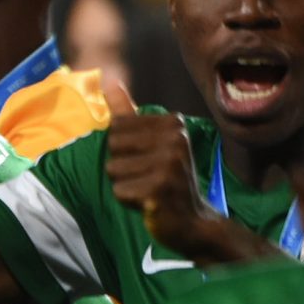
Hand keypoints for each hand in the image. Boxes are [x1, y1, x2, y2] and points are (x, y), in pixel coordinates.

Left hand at [106, 112, 213, 256]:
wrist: (194, 222)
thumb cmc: (167, 179)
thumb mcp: (152, 143)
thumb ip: (128, 113)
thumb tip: (109, 81)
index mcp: (173, 123)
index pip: (117, 126)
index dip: (124, 149)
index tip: (148, 160)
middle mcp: (175, 139)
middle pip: (112, 145)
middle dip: (122, 166)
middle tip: (148, 177)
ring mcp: (169, 164)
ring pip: (112, 169)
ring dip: (125, 185)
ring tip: (149, 190)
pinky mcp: (159, 189)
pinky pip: (119, 191)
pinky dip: (129, 201)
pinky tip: (150, 203)